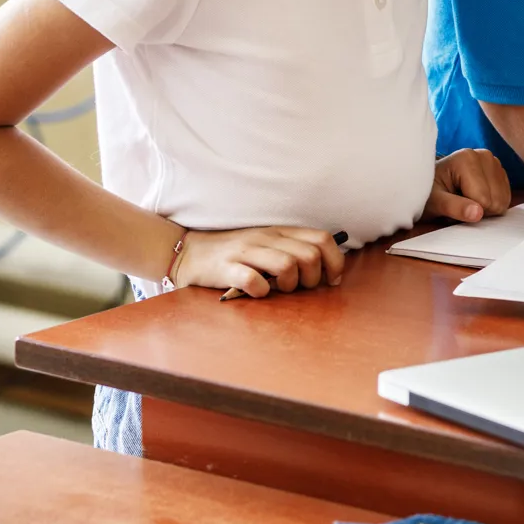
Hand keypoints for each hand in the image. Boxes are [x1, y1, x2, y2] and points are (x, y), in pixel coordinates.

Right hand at [173, 226, 346, 298]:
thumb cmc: (236, 254)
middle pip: (309, 256)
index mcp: (280, 231)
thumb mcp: (268, 244)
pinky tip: (257, 293)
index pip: (323, 239)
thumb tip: (329, 270)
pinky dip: (261, 291)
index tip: (330, 280)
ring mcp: (246, 251)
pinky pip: (253, 281)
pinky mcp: (226, 268)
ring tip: (279, 290)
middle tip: (300, 288)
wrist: (189, 252)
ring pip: (287, 266)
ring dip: (290, 285)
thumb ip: (294, 250)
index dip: (335, 262)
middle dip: (313, 279)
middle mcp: (266, 238)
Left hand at [427, 148, 510, 223]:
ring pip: (503, 201)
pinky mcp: (500, 171)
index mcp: (467, 158)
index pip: (483, 200)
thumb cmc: (429, 192)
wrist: (432, 183)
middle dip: (478, 210)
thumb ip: (454, 207)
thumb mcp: (435, 202)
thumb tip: (477, 214)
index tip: (453, 203)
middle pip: (496, 201)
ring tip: (466, 199)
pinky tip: (476, 197)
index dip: (469, 211)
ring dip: (485, 208)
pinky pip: (506, 199)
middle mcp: (485, 156)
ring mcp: (494, 162)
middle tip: (459, 202)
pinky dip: (492, 204)